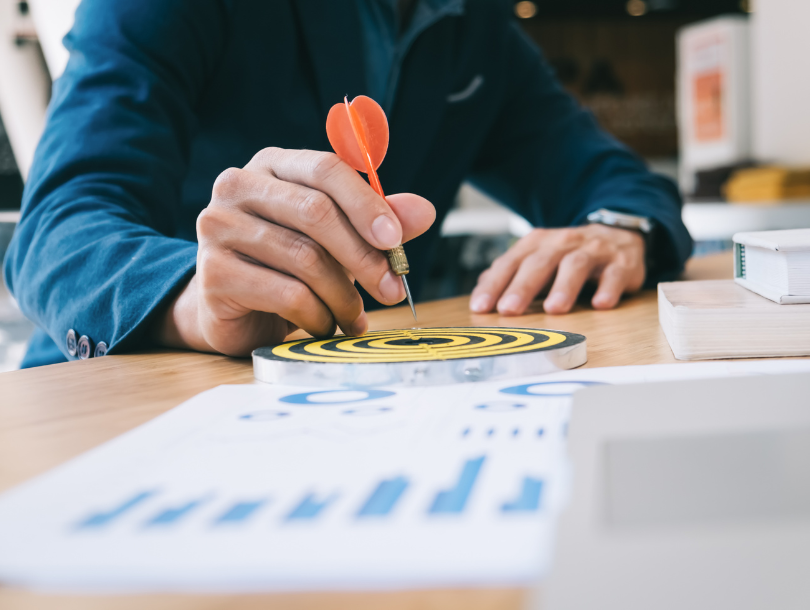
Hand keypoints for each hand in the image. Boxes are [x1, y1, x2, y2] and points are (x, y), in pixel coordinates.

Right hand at [151, 147, 434, 355]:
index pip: (325, 168)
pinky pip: (286, 294)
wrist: (230, 308)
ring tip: (355, 317)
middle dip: (364, 256)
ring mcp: (218, 227)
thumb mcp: (336, 237)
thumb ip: (377, 221)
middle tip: (391, 290)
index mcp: (272, 165)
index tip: (396, 240)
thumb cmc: (286, 264)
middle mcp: (237, 186)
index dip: (366, 203)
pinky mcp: (213, 274)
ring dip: (343, 296)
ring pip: (305, 258)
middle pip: (316, 212)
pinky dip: (317, 316)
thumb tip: (424, 211)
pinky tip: (324, 325)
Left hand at [469, 224, 644, 314]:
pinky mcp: (621, 263)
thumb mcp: (538, 258)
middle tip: (509, 309)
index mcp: (537, 244)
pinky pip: (614, 274)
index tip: (481, 307)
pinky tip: (600, 304)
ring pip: (576, 265)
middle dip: (523, 286)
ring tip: (553, 309)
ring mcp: (593, 251)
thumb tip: (481, 289)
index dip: (495, 284)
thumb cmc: (569, 254)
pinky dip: (608, 288)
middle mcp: (562, 243)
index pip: (511, 263)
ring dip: (564, 287)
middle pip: (540, 262)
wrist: (617, 235)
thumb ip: (511, 273)